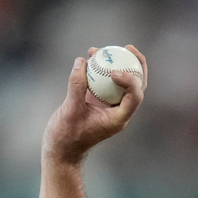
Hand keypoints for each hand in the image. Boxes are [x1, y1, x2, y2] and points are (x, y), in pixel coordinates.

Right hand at [41, 45, 147, 164]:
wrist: (61, 149)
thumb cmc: (66, 136)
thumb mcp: (70, 110)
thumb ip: (77, 86)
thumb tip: (82, 62)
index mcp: (118, 118)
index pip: (135, 97)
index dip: (130, 81)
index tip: (114, 71)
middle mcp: (118, 111)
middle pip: (136, 86)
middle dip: (135, 65)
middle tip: (127, 47)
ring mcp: (109, 106)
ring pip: (120, 82)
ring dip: (114, 63)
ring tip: (98, 49)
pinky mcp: (98, 102)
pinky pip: (104, 82)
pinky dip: (99, 70)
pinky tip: (89, 56)